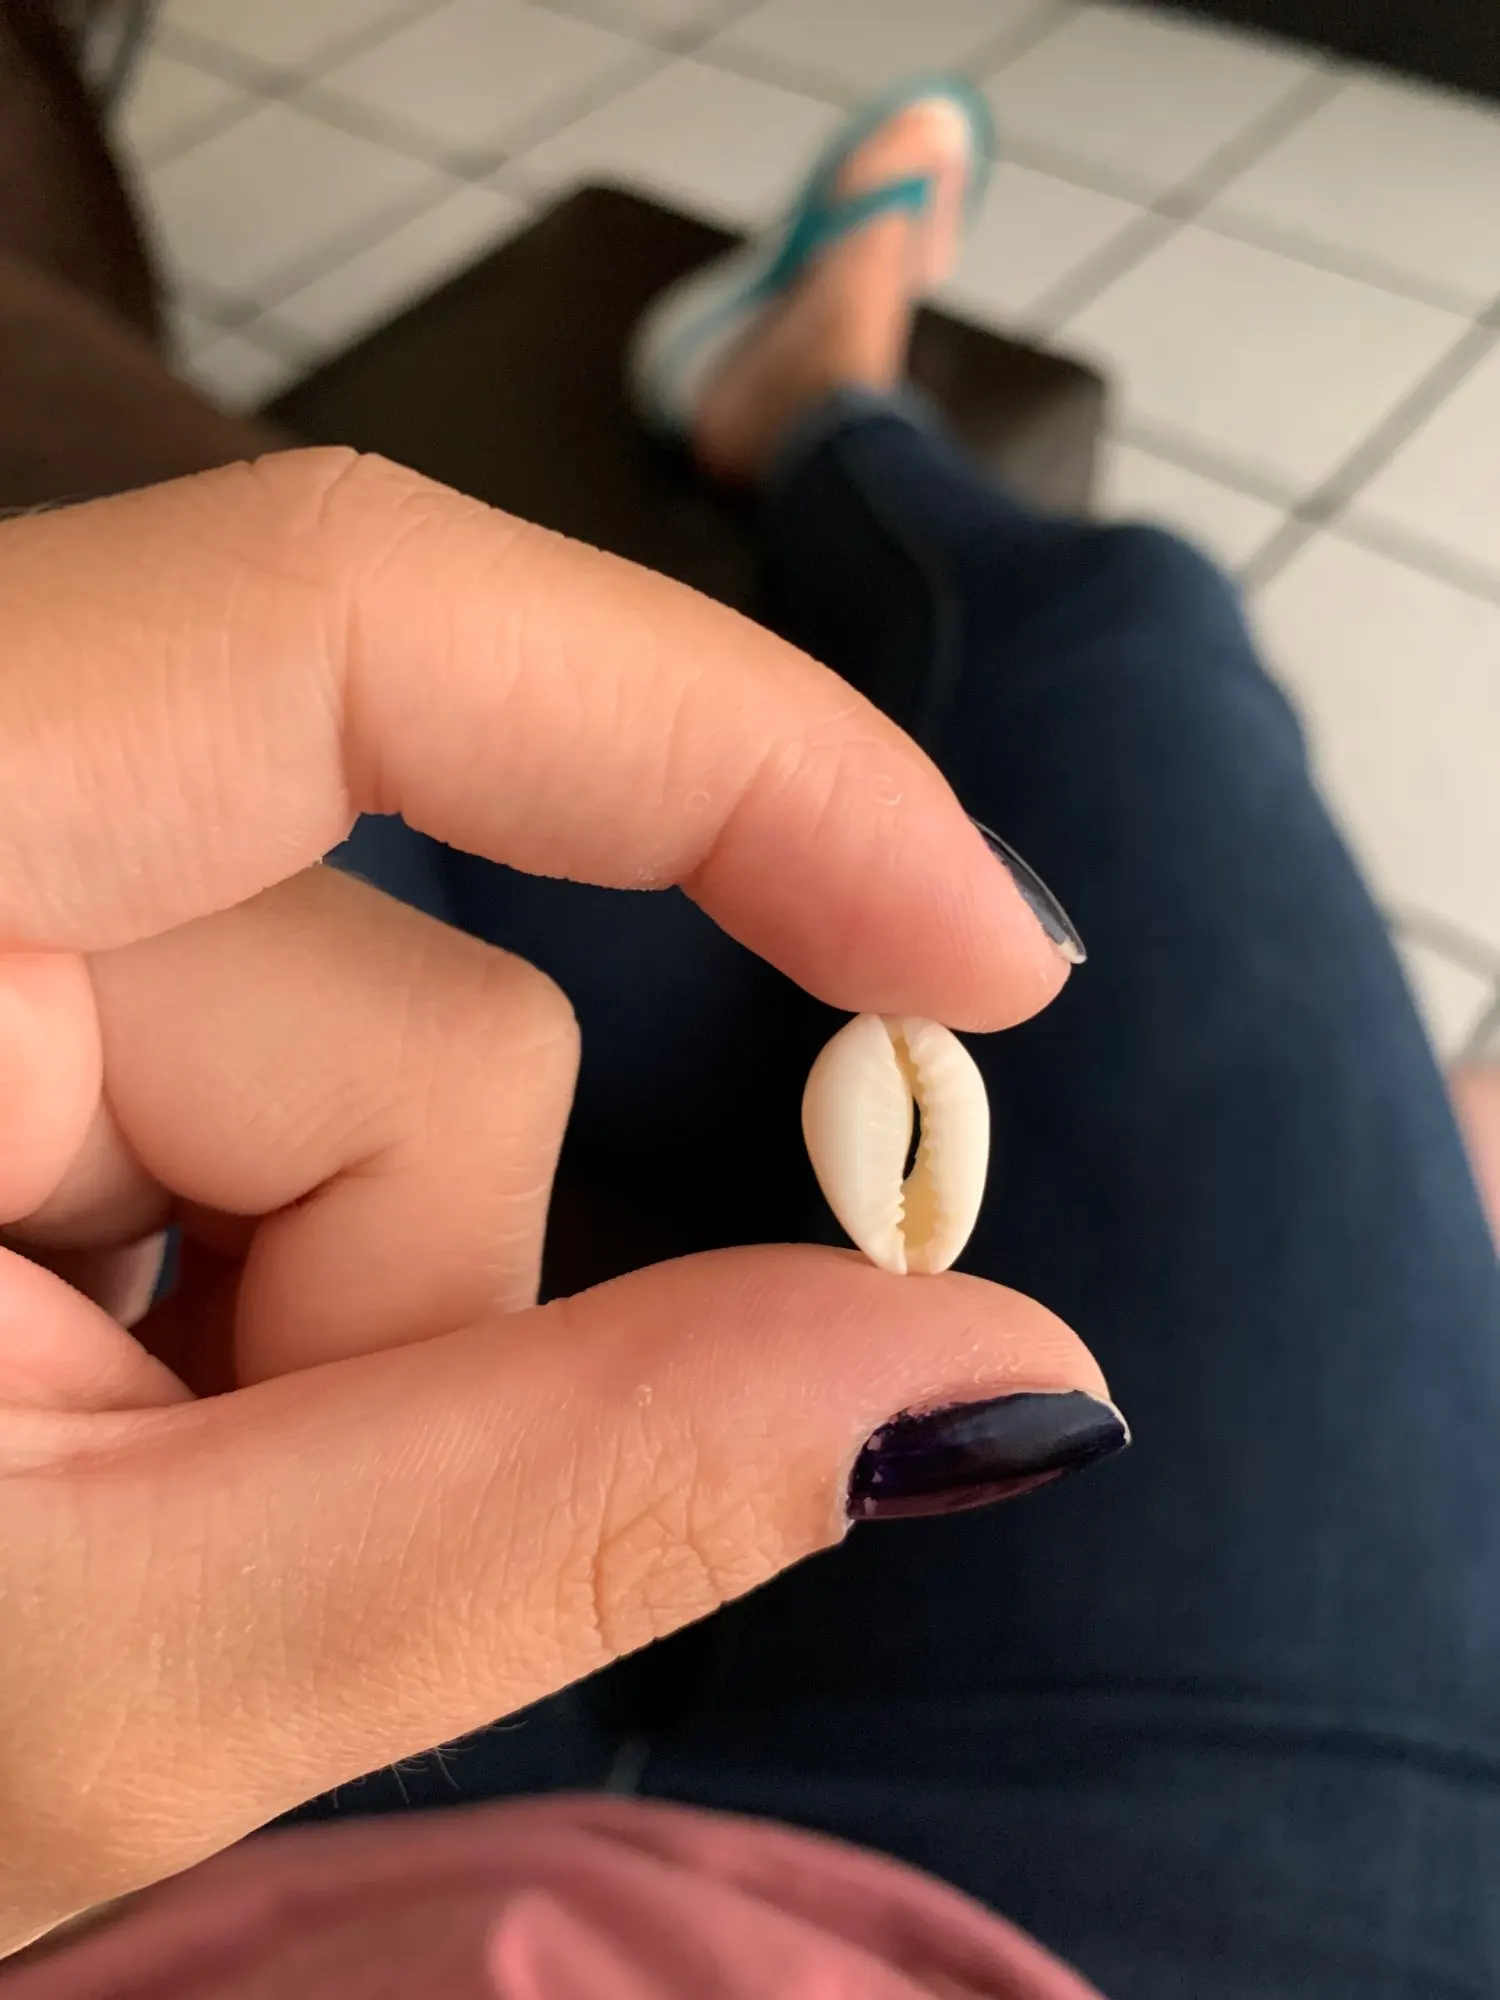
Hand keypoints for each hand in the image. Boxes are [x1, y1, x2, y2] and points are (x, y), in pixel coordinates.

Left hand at [0, 450, 1105, 1950]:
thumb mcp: (93, 1676)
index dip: (735, 754)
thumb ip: (560, 1511)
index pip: (353, 620)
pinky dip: (265, 1304)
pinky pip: (278, 1107)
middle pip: (408, 1002)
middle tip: (231, 1560)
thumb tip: (1000, 1383)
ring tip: (114, 1520)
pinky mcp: (9, 989)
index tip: (988, 962)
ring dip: (332, 1338)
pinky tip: (91, 1431)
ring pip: (370, 1077)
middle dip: (424, 1318)